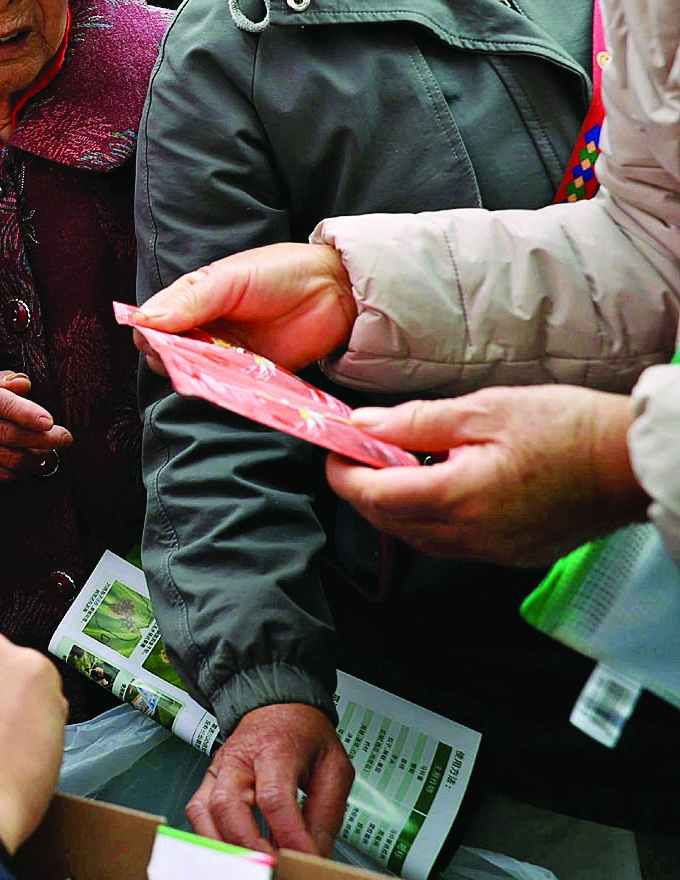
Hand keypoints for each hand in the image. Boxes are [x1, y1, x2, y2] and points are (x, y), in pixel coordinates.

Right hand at [0, 370, 72, 480]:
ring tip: (50, 448)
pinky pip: (1, 473)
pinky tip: (32, 459)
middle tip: (65, 438)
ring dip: (36, 456)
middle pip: (8, 435)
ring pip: (8, 458)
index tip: (50, 421)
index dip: (25, 413)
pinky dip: (22, 469)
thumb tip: (25, 385)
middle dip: (43, 439)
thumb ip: (3, 378)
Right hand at [132, 243, 356, 372]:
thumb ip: (189, 302)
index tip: (153, 341)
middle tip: (182, 357)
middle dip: (168, 359)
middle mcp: (202, 330)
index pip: (151, 323)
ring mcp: (224, 355)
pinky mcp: (249, 376)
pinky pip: (225, 390)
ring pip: (192, 375)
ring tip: (205, 370)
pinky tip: (222, 384)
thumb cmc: (280, 272)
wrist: (337, 291)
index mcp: (190, 300)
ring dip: (193, 377)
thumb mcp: (229, 279)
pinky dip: (219, 391)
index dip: (147, 334)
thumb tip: (143, 321)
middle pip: (166, 355)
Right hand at [189, 703, 351, 856]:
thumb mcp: (334, 767)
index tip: (304, 859)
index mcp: (275, 750)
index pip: (274, 798)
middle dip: (249, 845)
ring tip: (251, 863)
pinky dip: (210, 836)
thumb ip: (326, 811)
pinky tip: (232, 850)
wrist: (276, 707)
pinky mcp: (209, 780)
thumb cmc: (305, 736)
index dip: (288, 835)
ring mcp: (218, 768)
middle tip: (272, 866)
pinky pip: (196, 811)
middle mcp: (238, 758)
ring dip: (225, 844)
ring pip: (204, 810)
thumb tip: (316, 852)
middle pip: (228, 805)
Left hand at [329, 387, 648, 564]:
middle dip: (361, 491)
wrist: (630, 461)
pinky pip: (452, 546)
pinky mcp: (513, 555)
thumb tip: (363, 427)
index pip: (373, 496)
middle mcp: (472, 537)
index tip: (334, 450)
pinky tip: (436, 489)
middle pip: (389, 523)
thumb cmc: (566, 428)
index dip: (342, 473)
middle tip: (356, 456)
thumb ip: (415, 422)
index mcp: (459, 498)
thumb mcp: (483, 409)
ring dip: (393, 508)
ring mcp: (494, 552)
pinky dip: (429, 520)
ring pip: (417, 539)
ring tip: (394, 468)